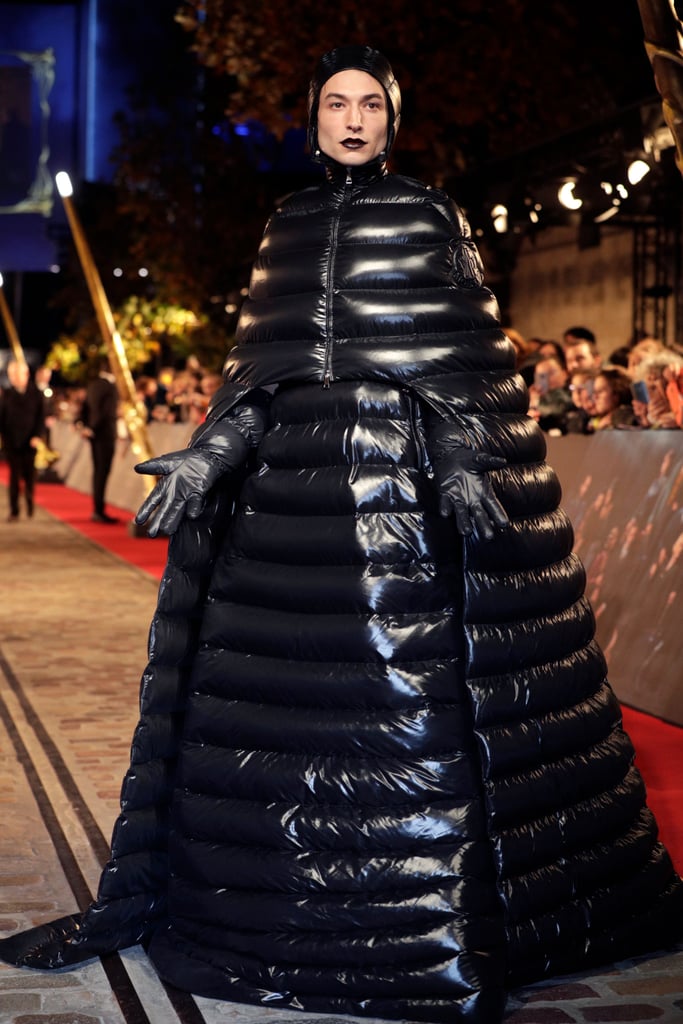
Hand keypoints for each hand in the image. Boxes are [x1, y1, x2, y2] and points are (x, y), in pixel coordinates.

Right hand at [134, 420, 248, 535]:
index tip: (138, 521)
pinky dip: (194, 508)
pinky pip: (195, 501)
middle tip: (152, 534)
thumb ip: (153, 466)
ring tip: (168, 531)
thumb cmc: (187, 460)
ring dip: (173, 520)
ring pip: (178, 510)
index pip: (153, 501)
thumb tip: (136, 468)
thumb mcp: (167, 462)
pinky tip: (191, 515)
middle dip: (158, 521)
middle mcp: (175, 494)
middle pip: (165, 510)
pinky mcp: (199, 492)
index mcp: (165, 487)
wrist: (207, 456)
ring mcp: (187, 495)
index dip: (146, 510)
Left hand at [430, 434, 508, 540]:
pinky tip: (446, 513)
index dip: (498, 514)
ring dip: (464, 523)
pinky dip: (445, 508)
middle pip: (479, 515)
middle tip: (489, 537)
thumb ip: (490, 462)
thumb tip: (503, 461)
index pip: (493, 506)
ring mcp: (458, 499)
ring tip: (466, 532)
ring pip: (462, 514)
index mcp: (483, 492)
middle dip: (484, 526)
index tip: (504, 525)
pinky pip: (445, 503)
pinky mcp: (445, 494)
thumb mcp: (480, 460)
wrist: (450, 456)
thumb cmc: (468, 460)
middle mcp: (472, 499)